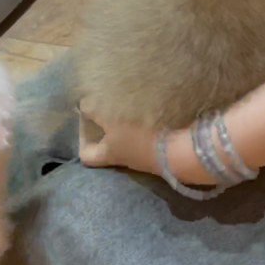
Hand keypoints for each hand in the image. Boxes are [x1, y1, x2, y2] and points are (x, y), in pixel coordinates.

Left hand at [78, 101, 218, 185]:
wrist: (182, 151)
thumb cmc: (141, 135)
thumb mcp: (110, 117)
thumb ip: (93, 109)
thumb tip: (83, 105)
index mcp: (111, 154)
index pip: (86, 156)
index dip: (82, 138)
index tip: (87, 117)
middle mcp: (127, 160)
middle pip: (110, 147)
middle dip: (108, 128)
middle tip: (112, 106)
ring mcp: (147, 159)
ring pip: (130, 142)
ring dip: (129, 125)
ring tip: (132, 103)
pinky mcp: (165, 151)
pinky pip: (150, 138)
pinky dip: (148, 125)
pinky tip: (153, 109)